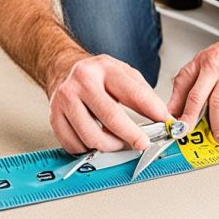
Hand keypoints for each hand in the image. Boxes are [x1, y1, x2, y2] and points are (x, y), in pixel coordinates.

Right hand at [47, 54, 170, 154]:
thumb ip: (143, 94)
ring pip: (92, 137)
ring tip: (118, 142)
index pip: (134, 93)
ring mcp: (65, 100)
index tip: (164, 125)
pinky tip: (96, 141)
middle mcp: (81, 83)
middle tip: (142, 143)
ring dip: (110, 146)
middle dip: (132, 136)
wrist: (63, 69)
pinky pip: (75, 145)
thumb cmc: (96, 75)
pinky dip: (89, 149)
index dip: (153, 112)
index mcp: (103, 69)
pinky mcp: (54, 117)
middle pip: (111, 118)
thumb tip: (162, 117)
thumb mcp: (123, 74)